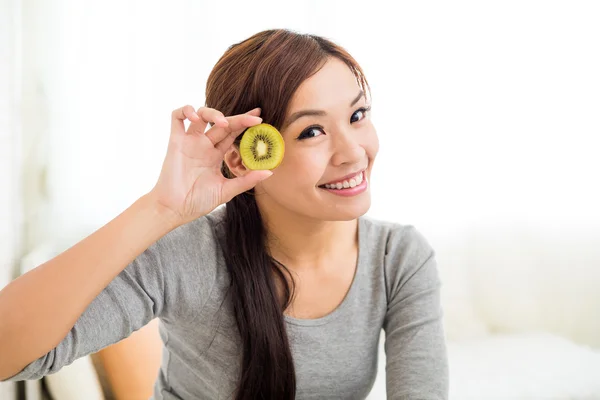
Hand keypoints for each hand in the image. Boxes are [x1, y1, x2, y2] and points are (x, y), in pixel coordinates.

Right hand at [149, 105, 271, 225]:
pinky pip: (176, 117)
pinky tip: (195, 118)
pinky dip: (185, 110)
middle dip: (238, 118)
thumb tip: (269, 172)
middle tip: (254, 117)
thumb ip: (246, 180)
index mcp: (216, 154)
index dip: (245, 123)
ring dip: (212, 112)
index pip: (233, 133)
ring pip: (201, 115)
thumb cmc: (198, 202)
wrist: (175, 210)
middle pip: (222, 123)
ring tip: (223, 123)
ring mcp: (189, 142)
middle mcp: (204, 145)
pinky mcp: (175, 142)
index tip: (259, 118)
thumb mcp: (226, 191)